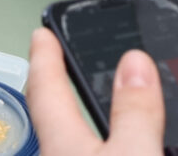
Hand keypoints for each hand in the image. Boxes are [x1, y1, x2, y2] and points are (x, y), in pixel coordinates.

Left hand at [26, 30, 161, 154]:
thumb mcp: (134, 155)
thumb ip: (135, 113)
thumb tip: (135, 63)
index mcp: (64, 144)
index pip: (46, 89)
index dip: (45, 56)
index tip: (42, 34)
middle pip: (50, 114)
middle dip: (55, 84)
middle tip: (55, 60)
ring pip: (65, 139)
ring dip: (75, 116)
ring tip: (81, 100)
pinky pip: (84, 152)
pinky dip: (93, 141)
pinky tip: (110, 146)